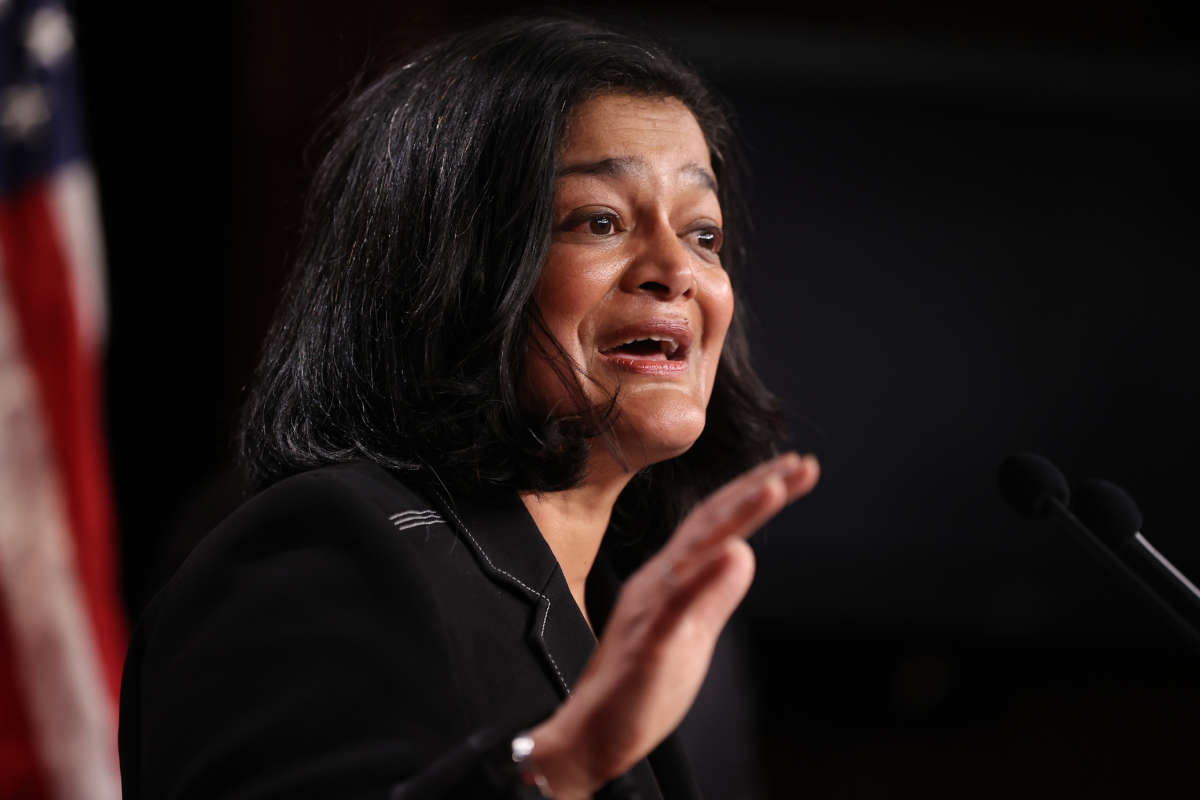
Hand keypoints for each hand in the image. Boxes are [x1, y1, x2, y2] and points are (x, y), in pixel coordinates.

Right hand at [527, 452, 818, 797]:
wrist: (591, 735)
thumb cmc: (640, 687)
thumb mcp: (693, 635)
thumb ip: (715, 594)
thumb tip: (744, 552)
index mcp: (671, 577)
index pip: (717, 524)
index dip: (755, 492)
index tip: (797, 469)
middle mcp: (660, 581)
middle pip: (710, 523)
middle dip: (756, 489)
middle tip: (800, 464)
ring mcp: (652, 610)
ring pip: (696, 552)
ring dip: (735, 516)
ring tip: (774, 487)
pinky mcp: (647, 645)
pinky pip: (675, 606)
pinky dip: (703, 576)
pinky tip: (732, 554)